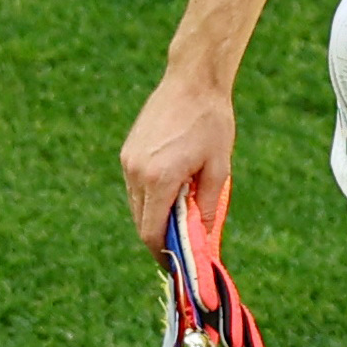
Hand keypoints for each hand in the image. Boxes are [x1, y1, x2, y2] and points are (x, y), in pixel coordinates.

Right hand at [123, 70, 231, 244]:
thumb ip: (207, 207)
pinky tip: (172, 196)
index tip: (177, 264)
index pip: (151, 231)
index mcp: (159, 179)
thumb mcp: (219, 169)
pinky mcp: (127, 152)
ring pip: (136, 206)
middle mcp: (136, 172)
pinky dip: (150, 199)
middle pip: (141, 222)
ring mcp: (127, 161)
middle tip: (182, 249)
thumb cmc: (212, 124)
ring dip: (155, 218)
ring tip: (181, 222)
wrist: (192, 83)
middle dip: (159, 239)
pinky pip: (135, 187)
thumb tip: (203, 239)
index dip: (162, 253)